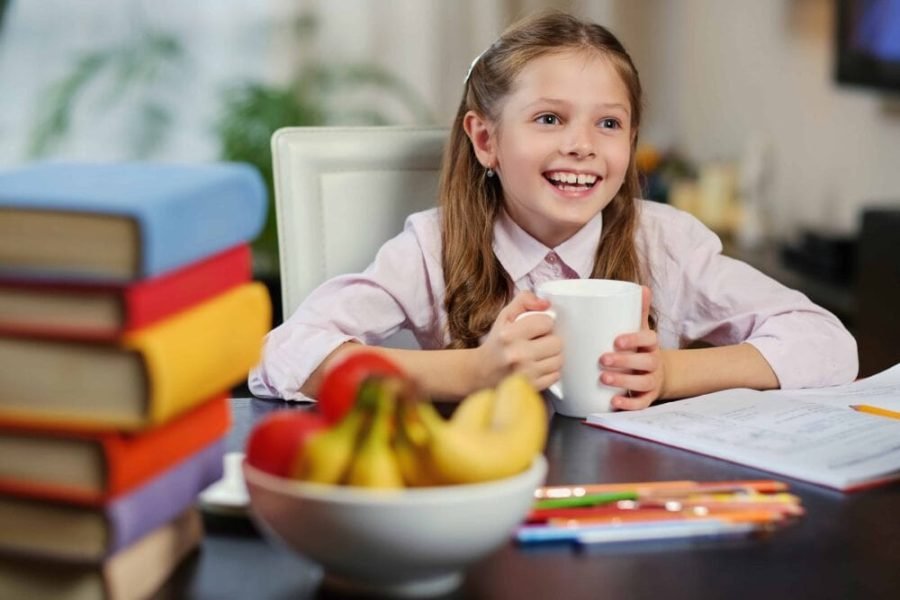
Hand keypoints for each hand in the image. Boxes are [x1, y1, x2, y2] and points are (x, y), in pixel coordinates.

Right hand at [475, 291, 562, 390]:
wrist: (482, 371)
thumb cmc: (497, 342)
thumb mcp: (505, 316)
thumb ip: (524, 300)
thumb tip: (546, 303)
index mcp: (509, 334)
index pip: (546, 322)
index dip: (544, 323)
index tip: (537, 327)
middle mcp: (517, 355)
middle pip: (557, 342)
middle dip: (550, 340)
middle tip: (539, 342)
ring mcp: (524, 374)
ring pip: (559, 360)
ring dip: (552, 356)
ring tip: (539, 354)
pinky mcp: (531, 387)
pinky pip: (555, 375)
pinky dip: (550, 370)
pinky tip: (537, 366)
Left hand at [600, 286, 663, 409]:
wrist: (657, 373)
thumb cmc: (640, 348)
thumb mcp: (641, 329)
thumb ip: (639, 310)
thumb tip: (641, 287)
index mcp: (650, 345)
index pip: (649, 340)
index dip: (634, 340)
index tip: (616, 340)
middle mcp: (653, 363)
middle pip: (645, 363)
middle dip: (625, 361)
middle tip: (603, 359)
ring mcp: (652, 381)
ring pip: (643, 383)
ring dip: (624, 382)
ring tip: (604, 379)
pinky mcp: (648, 398)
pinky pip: (641, 404)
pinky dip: (629, 404)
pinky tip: (614, 401)